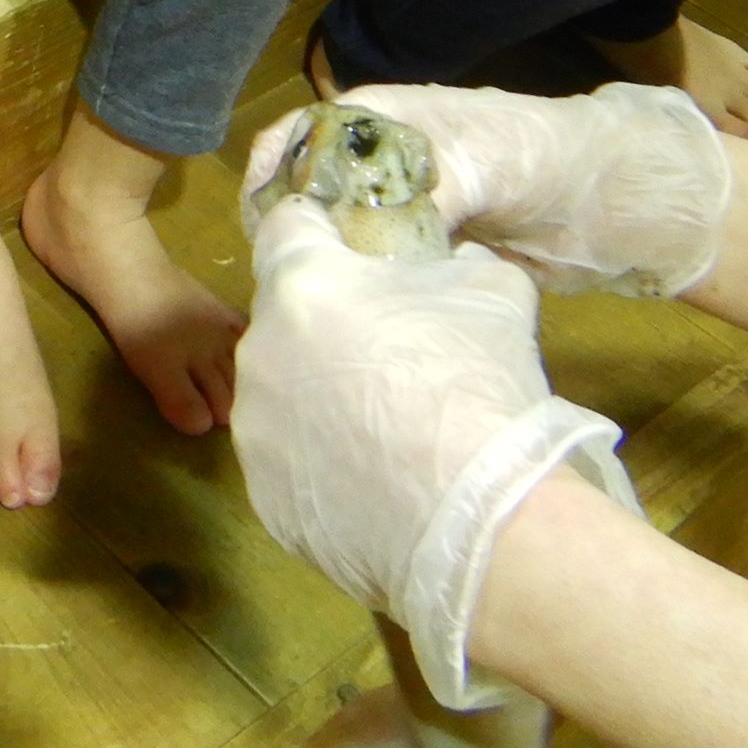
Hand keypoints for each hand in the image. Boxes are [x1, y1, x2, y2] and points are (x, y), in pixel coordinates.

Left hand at [235, 193, 635, 707]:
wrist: (480, 522)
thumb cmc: (479, 388)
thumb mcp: (491, 289)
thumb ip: (454, 264)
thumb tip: (453, 264)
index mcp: (302, 286)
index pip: (287, 225)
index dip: (322, 231)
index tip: (353, 250)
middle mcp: (259, 351)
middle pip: (283, 315)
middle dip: (328, 323)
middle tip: (388, 350)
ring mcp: (256, 429)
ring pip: (281, 389)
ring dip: (319, 394)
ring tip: (385, 427)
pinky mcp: (264, 496)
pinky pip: (288, 458)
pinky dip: (321, 460)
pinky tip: (374, 478)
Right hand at [245, 81, 731, 297]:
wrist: (602, 199)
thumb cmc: (537, 155)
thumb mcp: (478, 163)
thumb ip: (421, 193)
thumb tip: (369, 236)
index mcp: (381, 114)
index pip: (305, 132)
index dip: (273, 168)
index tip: (256, 214)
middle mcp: (381, 155)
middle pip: (314, 183)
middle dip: (292, 220)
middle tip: (275, 266)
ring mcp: (402, 201)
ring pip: (343, 226)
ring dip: (327, 255)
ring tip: (304, 291)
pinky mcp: (423, 243)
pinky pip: (376, 260)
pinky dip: (362, 280)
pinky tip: (351, 306)